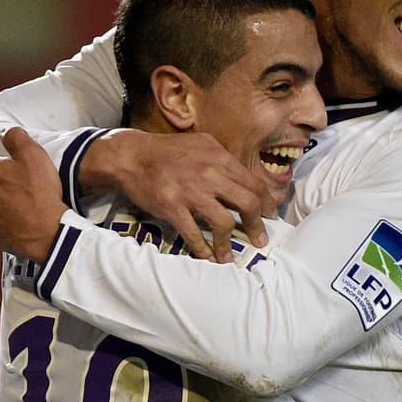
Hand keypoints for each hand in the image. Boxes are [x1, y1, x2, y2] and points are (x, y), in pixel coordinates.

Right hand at [77, 130, 271, 261]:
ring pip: (224, 223)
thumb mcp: (202, 144)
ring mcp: (191, 192)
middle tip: (259, 239)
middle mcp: (210, 173)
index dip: (267, 203)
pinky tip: (207, 256)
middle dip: (257, 225)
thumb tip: (246, 181)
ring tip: (228, 256)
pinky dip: (203, 249)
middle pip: (247, 203)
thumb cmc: (168, 151)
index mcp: (220, 158)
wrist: (131, 156)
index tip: (270, 216)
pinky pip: (194, 234)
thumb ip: (224, 161)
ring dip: (228, 244)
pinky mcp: (172, 207)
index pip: (254, 184)